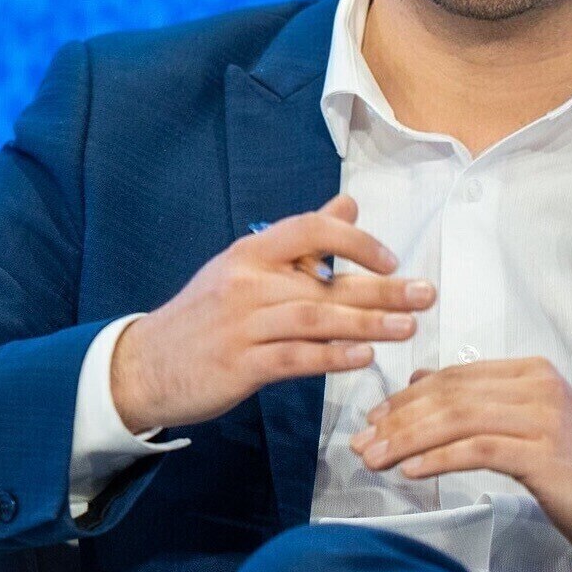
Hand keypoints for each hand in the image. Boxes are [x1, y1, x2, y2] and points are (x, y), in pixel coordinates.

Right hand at [111, 194, 435, 433]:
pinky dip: (331, 358)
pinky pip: (293, 359)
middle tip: (426, 294)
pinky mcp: (239, 365)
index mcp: (250, 252)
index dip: (354, 240)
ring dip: (366, 325)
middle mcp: (246, 283)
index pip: (308, 229)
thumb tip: (349, 205)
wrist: (146, 365)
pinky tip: (363, 359)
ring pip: (314, 319)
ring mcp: (241, 325)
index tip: (391, 259)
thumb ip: (301, 241)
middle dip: (382, 289)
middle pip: (324, 283)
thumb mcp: (245, 267)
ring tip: (407, 328)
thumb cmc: (206, 315)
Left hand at [350, 358, 571, 563]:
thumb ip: (478, 400)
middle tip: (362, 441)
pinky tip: (409, 471)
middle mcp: (537, 385)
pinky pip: (476, 450)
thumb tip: (419, 379)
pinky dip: (437, 458)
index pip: (455, 376)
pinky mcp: (544, 454)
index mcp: (531, 371)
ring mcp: (543, 417)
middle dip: (398, 419)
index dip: (407, 396)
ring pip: (457, 419)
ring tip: (373, 459)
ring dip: (407, 440)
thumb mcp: (525, 423)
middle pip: (450, 394)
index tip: (373, 419)